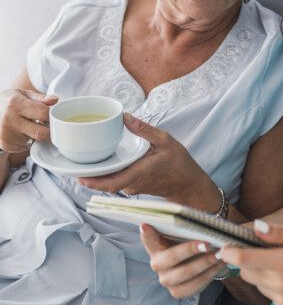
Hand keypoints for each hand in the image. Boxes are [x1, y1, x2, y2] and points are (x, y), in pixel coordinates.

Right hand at [0, 89, 57, 151]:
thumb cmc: (7, 102)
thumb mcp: (22, 94)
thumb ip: (40, 98)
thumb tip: (55, 100)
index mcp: (16, 105)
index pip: (43, 113)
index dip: (52, 114)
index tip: (53, 114)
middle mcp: (10, 121)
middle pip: (41, 133)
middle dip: (48, 129)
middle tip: (46, 123)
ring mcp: (8, 136)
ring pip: (35, 140)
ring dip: (36, 134)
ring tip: (29, 125)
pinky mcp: (7, 145)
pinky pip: (26, 146)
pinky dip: (27, 140)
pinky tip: (21, 131)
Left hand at [78, 112, 218, 205]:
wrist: (189, 184)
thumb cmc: (180, 164)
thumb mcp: (165, 140)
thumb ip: (145, 130)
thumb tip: (125, 117)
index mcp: (140, 173)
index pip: (112, 182)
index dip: (94, 182)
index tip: (78, 176)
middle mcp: (133, 183)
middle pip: (105, 184)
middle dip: (87, 177)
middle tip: (71, 165)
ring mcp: (132, 187)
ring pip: (109, 183)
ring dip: (96, 175)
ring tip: (82, 161)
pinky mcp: (133, 186)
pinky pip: (116, 181)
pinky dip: (106, 174)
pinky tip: (100, 163)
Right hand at [140, 224, 224, 297]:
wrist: (196, 259)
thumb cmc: (188, 239)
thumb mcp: (183, 230)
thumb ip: (181, 224)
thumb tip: (187, 216)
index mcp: (155, 246)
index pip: (148, 238)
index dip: (147, 234)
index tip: (145, 225)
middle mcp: (157, 264)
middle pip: (172, 258)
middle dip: (191, 250)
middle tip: (208, 243)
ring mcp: (166, 280)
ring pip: (185, 274)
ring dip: (205, 263)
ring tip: (220, 254)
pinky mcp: (178, 292)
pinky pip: (194, 286)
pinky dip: (210, 274)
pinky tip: (220, 264)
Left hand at [219, 221, 282, 304]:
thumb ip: (279, 233)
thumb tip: (255, 227)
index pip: (244, 260)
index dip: (230, 252)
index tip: (224, 247)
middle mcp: (279, 286)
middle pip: (247, 272)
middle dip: (248, 260)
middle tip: (265, 250)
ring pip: (259, 284)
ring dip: (263, 274)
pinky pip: (271, 296)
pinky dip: (275, 287)